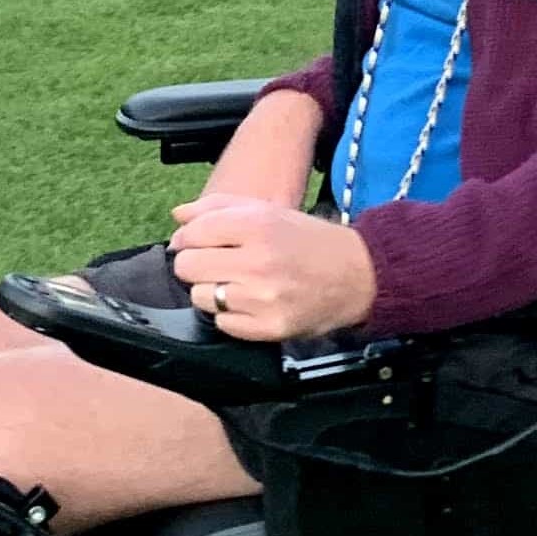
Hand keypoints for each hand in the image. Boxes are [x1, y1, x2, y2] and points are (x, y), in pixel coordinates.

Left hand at [168, 199, 376, 341]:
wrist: (359, 276)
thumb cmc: (308, 241)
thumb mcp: (268, 212)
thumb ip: (217, 207)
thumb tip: (177, 216)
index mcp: (256, 225)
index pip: (192, 233)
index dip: (189, 238)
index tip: (200, 242)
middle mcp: (258, 261)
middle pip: (187, 267)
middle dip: (197, 265)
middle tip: (220, 264)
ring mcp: (263, 298)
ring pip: (201, 297)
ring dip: (213, 291)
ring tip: (238, 284)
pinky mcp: (270, 328)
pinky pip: (223, 324)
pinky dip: (231, 316)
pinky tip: (251, 304)